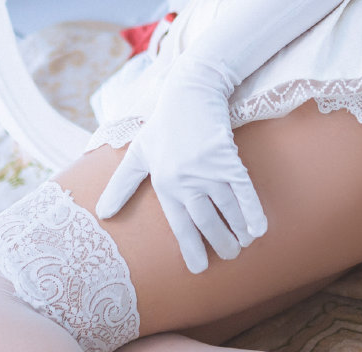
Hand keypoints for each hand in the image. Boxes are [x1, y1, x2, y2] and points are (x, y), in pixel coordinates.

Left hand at [95, 61, 267, 273]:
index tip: (199, 268)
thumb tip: (102, 214)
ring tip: (244, 245)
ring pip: (226, 209)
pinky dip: (252, 211)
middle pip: (206, 221)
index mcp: (164, 183)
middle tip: (229, 256)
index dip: (191, 247)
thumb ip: (121, 185)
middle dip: (220, 242)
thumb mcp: (137, 154)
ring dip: (237, 231)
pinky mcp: (228, 158)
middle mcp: (186, 180)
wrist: (191, 93)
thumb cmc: (163, 125)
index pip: (180, 224)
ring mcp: (208, 170)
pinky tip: (259, 229)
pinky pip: (243, 191)